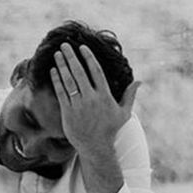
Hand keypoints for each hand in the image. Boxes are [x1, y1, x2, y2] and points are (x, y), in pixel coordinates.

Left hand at [50, 43, 139, 192]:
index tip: (82, 47)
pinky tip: (53, 70)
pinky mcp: (68, 112)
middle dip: (71, 57)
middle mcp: (91, 99)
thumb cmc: (110, 129)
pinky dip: (56, 80)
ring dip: (62, 66)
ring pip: (69, 81)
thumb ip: (129, 95)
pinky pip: (61, 93)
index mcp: (105, 96)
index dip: (88, 58)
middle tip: (65, 44)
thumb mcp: (123, 112)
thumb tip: (140, 82)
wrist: (95, 147)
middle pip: (80, 73)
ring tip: (57, 54)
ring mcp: (79, 105)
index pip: (96, 71)